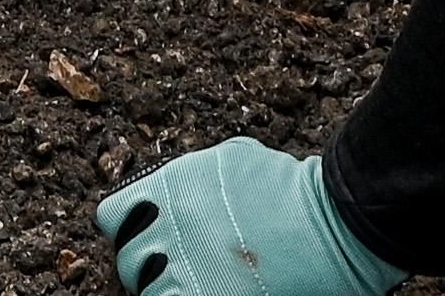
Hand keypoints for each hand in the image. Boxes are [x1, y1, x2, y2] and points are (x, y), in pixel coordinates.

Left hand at [96, 135, 401, 294]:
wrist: (332, 225)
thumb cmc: (288, 190)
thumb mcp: (229, 161)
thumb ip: (187, 178)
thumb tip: (162, 198)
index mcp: (169, 189)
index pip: (112, 217)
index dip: (126, 228)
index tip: (143, 237)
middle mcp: (169, 230)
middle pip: (128, 263)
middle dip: (147, 265)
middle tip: (174, 268)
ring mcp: (187, 270)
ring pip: (149, 292)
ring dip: (166, 288)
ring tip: (197, 280)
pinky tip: (206, 290)